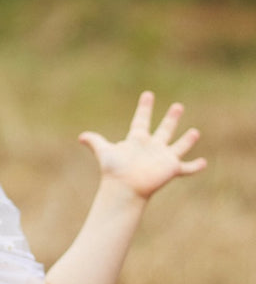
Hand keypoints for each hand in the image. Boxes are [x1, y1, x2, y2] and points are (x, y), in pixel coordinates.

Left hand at [78, 91, 205, 199]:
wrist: (124, 188)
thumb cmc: (114, 171)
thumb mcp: (104, 152)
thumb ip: (95, 142)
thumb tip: (80, 137)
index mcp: (137, 140)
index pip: (141, 119)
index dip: (144, 108)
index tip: (147, 95)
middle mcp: (152, 147)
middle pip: (164, 129)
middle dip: (171, 118)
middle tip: (178, 106)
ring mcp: (163, 158)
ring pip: (179, 146)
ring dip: (187, 140)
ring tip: (195, 132)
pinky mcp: (171, 169)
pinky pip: (187, 168)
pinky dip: (195, 166)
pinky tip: (204, 163)